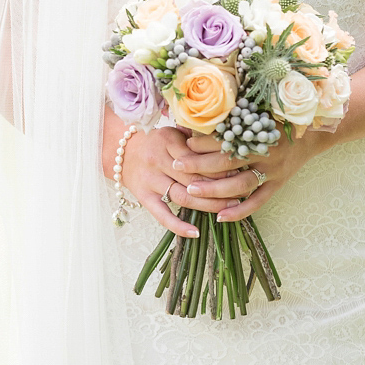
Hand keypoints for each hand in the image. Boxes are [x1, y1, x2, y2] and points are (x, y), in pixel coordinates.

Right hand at [117, 124, 249, 237]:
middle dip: (219, 186)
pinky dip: (178, 226)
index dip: (219, 167)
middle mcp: (157, 161)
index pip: (197, 157)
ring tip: (230, 208)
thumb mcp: (173, 131)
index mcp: (167, 141)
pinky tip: (196, 233)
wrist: (123, 153)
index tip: (239, 171)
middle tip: (242, 191)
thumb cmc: (156, 141)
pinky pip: (162, 215)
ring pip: (182, 197)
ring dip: (207, 204)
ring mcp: (150, 181)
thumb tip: (226, 142)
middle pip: (193, 178)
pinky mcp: (144, 198)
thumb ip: (196, 137)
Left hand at [170, 128, 316, 221]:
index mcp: (258, 130)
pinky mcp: (278, 184)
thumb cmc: (279, 118)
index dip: (203, 140)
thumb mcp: (259, 110)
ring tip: (191, 190)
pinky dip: (239, 211)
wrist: (311, 133)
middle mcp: (265, 151)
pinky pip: (257, 202)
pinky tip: (220, 217)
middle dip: (200, 164)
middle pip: (228, 161)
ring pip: (240, 184)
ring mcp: (273, 170)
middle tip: (177, 166)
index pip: (225, 137)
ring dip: (214, 189)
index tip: (183, 140)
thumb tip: (200, 115)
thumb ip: (234, 114)